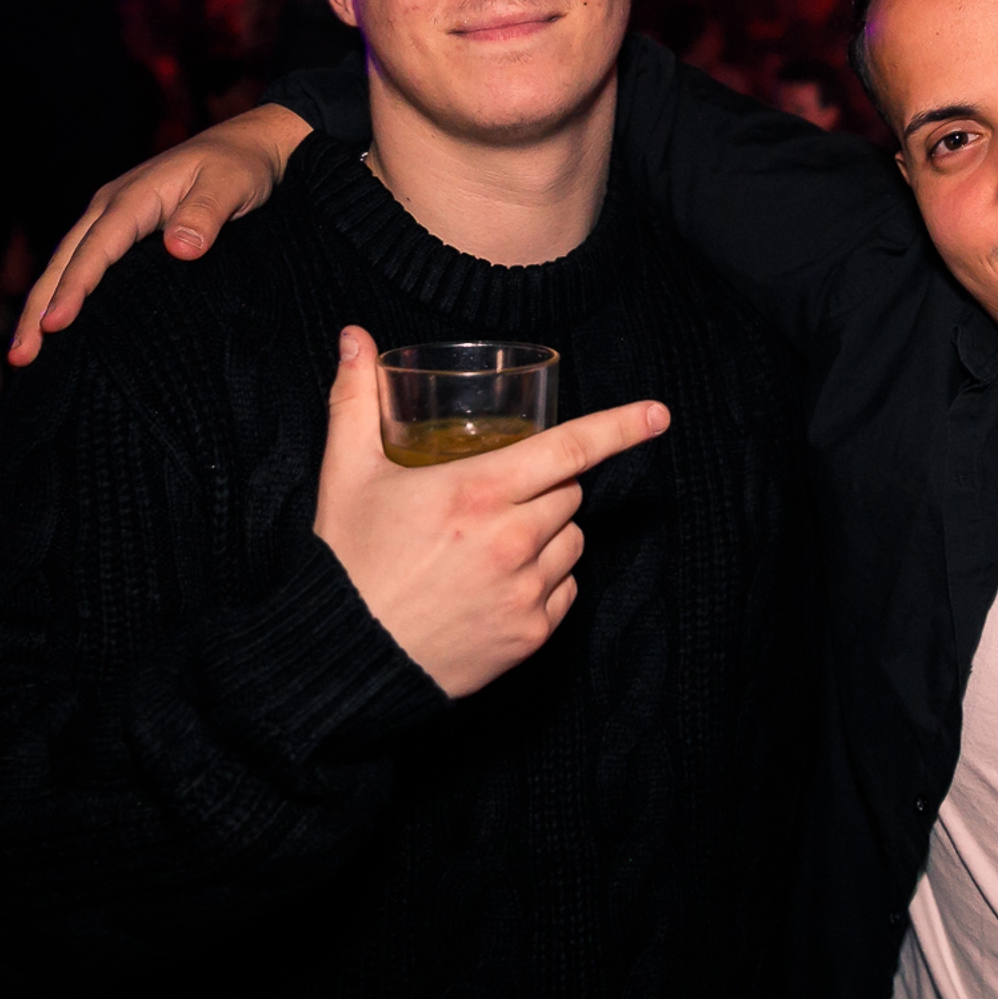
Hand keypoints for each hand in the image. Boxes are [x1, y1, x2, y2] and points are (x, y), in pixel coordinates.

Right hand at [9, 103, 310, 365]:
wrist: (248, 144)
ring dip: (42, 305)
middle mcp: (111, 207)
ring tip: (24, 355)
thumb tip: (180, 248)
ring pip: (67, 263)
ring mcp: (113, 218)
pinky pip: (86, 262)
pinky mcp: (123, 230)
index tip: (54, 325)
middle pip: (65, 260)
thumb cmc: (241, 165)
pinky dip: (65, 293)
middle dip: (38, 307)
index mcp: (134, 197)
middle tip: (20, 357)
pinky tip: (59, 326)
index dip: (75, 287)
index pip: (97, 248)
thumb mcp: (231, 184)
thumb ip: (207, 213)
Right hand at [315, 326, 669, 697]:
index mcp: (477, 492)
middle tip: (496, 494)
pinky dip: (547, 579)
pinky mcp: (529, 636)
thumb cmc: (346, 561)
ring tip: (493, 540)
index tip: (659, 414)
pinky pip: (566, 590)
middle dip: (544, 484)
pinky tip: (501, 581)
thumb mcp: (347, 474)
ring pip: (572, 540)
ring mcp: (525, 592)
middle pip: (569, 492)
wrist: (338, 661)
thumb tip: (356, 337)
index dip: (620, 426)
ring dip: (550, 530)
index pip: (569, 448)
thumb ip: (355, 400)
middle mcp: (511, 542)